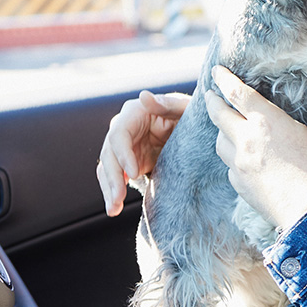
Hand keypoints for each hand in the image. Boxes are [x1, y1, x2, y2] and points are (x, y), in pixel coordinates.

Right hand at [97, 91, 189, 215]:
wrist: (198, 131)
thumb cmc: (193, 114)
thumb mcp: (185, 108)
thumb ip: (166, 103)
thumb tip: (143, 96)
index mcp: (135, 113)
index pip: (119, 134)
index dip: (123, 154)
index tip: (134, 173)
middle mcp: (124, 128)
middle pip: (109, 154)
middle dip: (112, 178)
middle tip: (117, 199)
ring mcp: (125, 147)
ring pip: (108, 168)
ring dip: (109, 189)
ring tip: (112, 209)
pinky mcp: (130, 162)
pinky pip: (116, 177)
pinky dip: (114, 192)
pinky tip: (114, 207)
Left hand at [205, 66, 306, 230]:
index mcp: (267, 122)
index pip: (237, 93)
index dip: (224, 79)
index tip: (216, 71)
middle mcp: (246, 140)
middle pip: (218, 114)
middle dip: (212, 100)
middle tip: (210, 93)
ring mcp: (240, 164)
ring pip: (219, 141)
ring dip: (220, 129)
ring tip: (225, 126)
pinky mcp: (239, 185)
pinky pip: (229, 165)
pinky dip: (231, 156)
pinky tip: (240, 158)